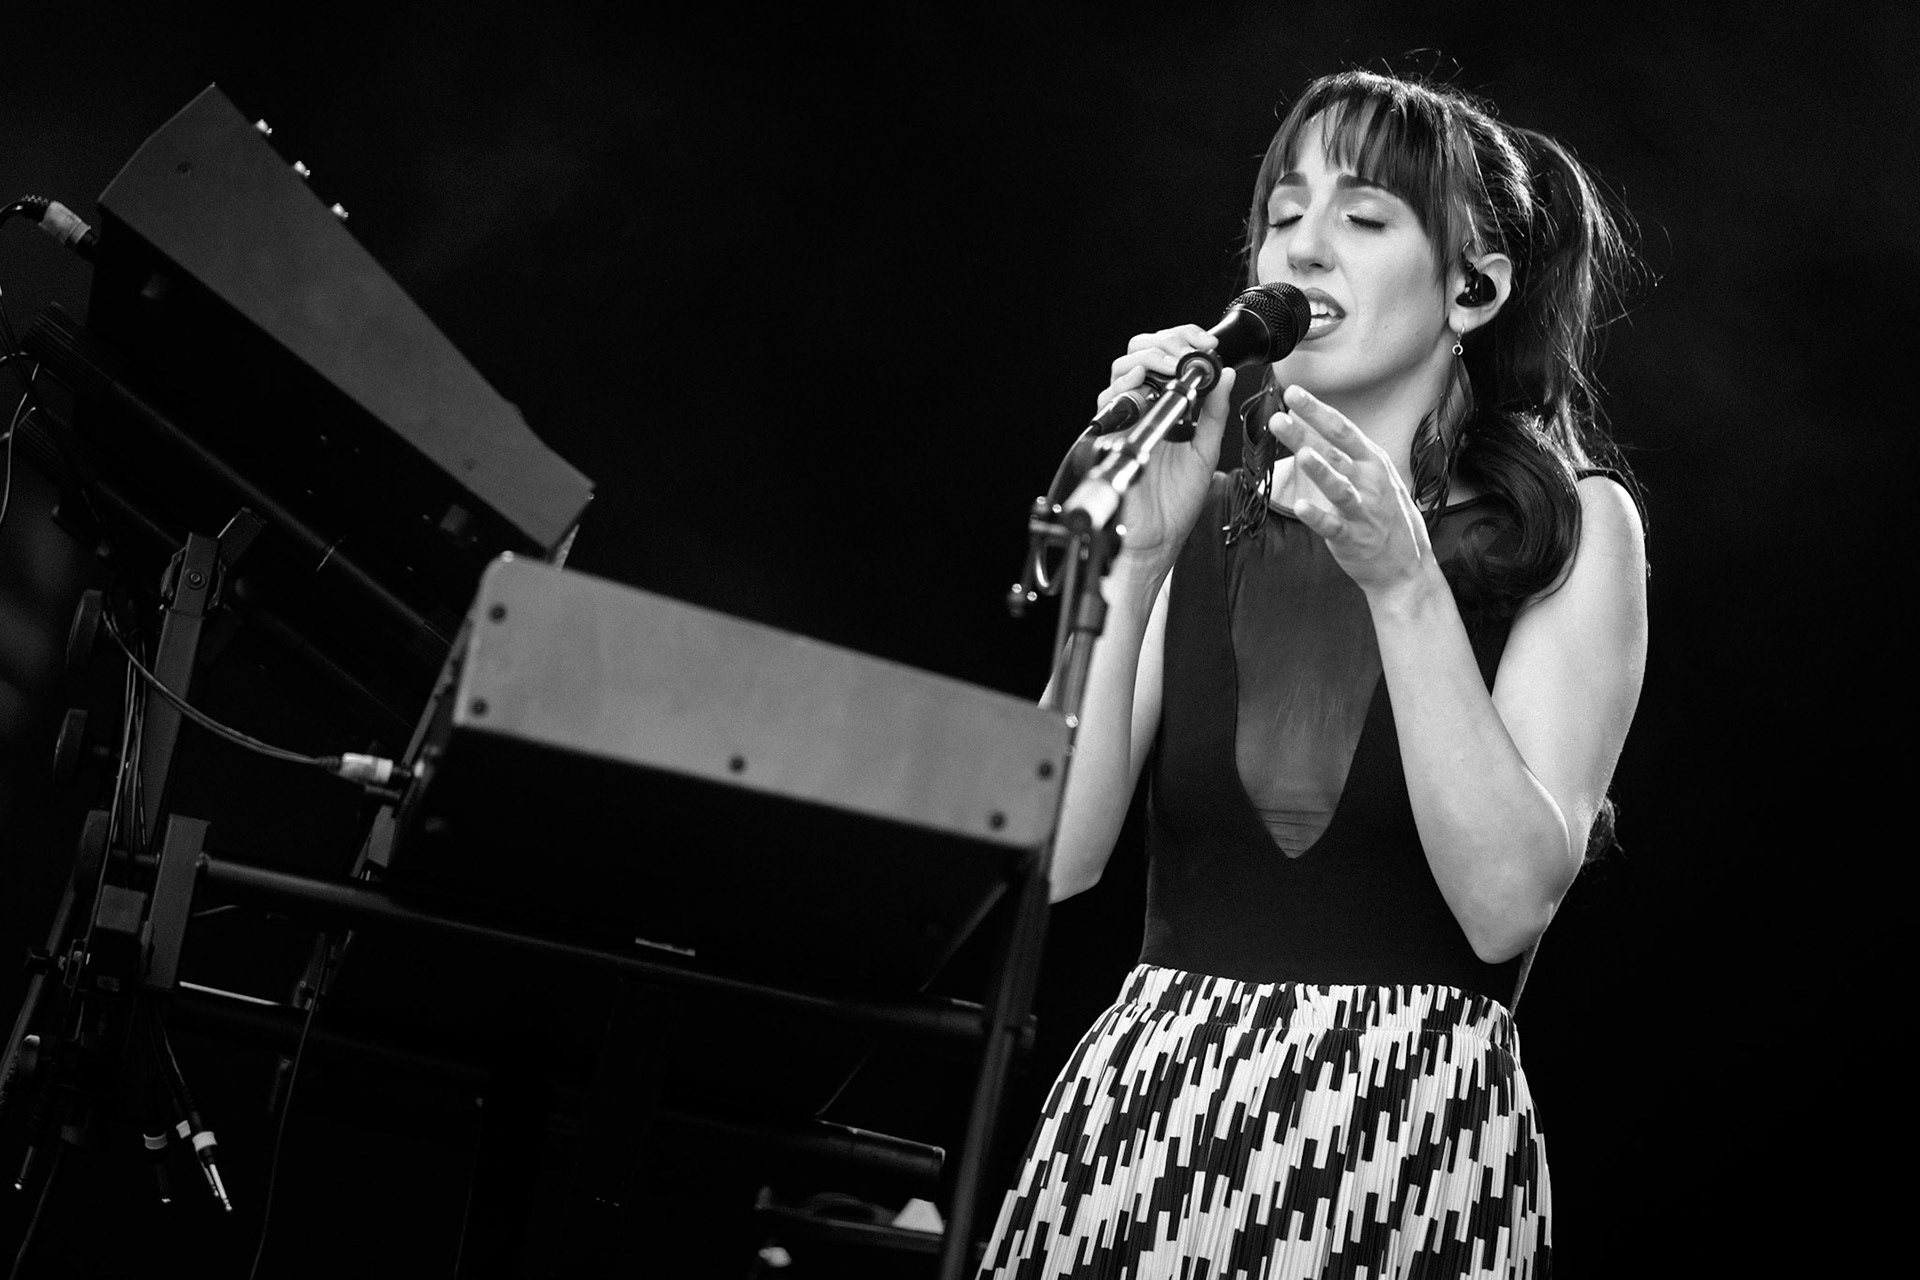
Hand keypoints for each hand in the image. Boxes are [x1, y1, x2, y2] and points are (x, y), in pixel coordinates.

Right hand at [1094, 325, 1237, 579]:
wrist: (1157, 537)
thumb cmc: (1175, 502)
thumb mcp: (1205, 449)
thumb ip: (1213, 412)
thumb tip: (1224, 374)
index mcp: (1165, 409)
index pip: (1165, 358)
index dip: (1183, 342)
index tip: (1206, 345)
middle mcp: (1142, 410)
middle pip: (1139, 354)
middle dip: (1166, 342)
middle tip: (1192, 349)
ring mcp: (1125, 420)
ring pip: (1123, 369)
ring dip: (1151, 357)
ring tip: (1175, 364)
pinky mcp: (1110, 435)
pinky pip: (1109, 399)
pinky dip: (1128, 383)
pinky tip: (1148, 381)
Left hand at [1268, 385, 1431, 595]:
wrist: (1406, 565)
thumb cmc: (1385, 516)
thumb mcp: (1374, 476)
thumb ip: (1344, 455)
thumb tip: (1311, 427)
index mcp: (1372, 462)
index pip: (1342, 430)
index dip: (1317, 410)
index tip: (1293, 393)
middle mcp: (1369, 482)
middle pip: (1334, 452)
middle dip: (1307, 433)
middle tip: (1281, 416)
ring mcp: (1363, 510)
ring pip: (1339, 487)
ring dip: (1321, 471)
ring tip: (1303, 455)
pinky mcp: (1354, 538)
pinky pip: (1333, 526)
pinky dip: (1318, 517)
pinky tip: (1301, 507)